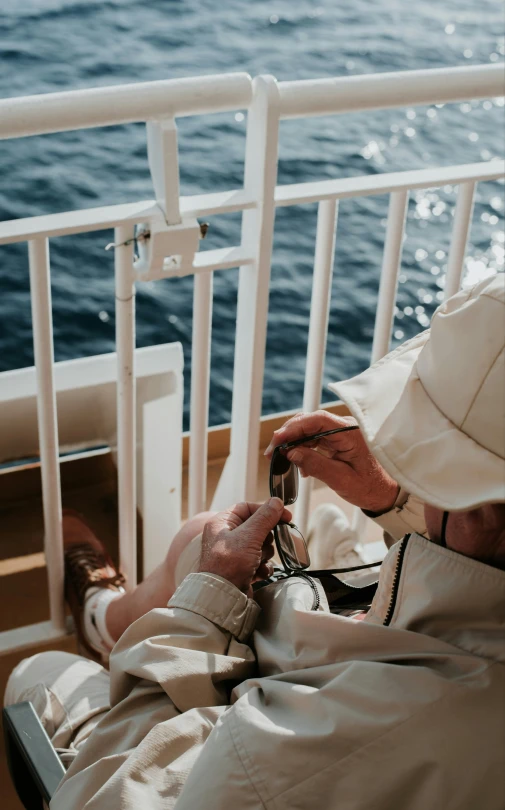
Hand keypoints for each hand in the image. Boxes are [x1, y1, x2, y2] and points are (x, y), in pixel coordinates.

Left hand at [197, 499, 290, 595]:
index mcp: (222, 522)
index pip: (248, 507)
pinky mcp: (241, 568)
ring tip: (257, 561)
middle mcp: (226, 536)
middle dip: (265, 538)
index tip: (285, 516)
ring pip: (260, 545)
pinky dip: (262, 567)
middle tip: (264, 544)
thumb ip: (264, 518)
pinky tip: (258, 572)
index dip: (267, 510)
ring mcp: (234, 553)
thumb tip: (276, 502)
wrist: (222, 598)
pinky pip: (259, 561)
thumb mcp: (249, 536)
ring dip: (264, 554)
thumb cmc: (229, 565)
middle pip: (257, 527)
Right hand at [265, 410, 398, 513]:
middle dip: (288, 434)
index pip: (318, 420)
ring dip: (292, 441)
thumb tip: (291, 453)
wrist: (384, 493)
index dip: (295, 427)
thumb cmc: (369, 487)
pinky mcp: (336, 440)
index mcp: (351, 433)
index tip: (278, 439)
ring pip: (309, 429)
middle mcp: (345, 428)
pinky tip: (295, 461)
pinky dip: (301, 447)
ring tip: (278, 457)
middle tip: (272, 452)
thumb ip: (316, 465)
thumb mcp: (341, 480)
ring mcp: (340, 433)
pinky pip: (314, 437)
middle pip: (310, 421)